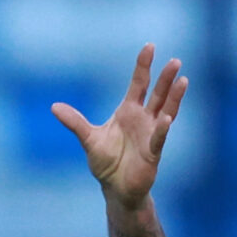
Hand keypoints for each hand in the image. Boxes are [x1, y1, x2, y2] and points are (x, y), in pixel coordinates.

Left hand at [53, 46, 186, 207]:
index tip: (149, 47)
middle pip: (157, 94)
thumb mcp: (88, 139)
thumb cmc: (105, 163)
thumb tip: (54, 106)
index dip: (144, 66)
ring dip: (174, 97)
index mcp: (128, 111)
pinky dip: (162, 128)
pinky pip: (159, 138)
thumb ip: (75, 122)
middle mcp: (143, 119)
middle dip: (165, 78)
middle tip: (175, 61)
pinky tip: (166, 118)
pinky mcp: (153, 153)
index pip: (139, 83)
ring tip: (183, 81)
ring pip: (166, 111)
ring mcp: (150, 134)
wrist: (115, 189)